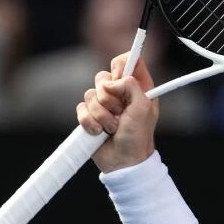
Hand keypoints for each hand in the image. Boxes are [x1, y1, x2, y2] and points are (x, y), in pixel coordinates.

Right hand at [76, 52, 159, 172]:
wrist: (123, 161)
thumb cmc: (138, 137)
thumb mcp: (143, 108)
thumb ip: (131, 87)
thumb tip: (110, 82)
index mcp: (138, 88)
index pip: (129, 61)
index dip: (120, 64)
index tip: (119, 76)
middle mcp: (120, 93)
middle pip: (103, 76)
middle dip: (108, 97)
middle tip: (119, 112)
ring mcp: (104, 104)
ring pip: (89, 94)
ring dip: (101, 114)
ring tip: (112, 128)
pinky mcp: (90, 115)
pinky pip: (80, 109)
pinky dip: (89, 122)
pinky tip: (99, 133)